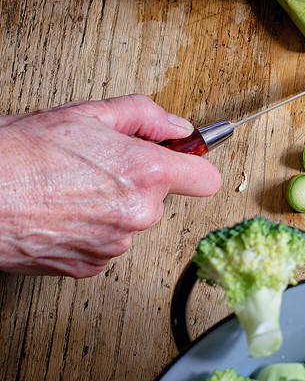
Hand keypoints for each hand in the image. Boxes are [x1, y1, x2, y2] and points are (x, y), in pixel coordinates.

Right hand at [0, 95, 220, 277]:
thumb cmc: (21, 153)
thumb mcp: (88, 113)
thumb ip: (145, 116)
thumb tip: (175, 126)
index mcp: (145, 173)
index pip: (206, 179)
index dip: (195, 164)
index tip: (186, 158)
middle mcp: (136, 214)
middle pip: (162, 198)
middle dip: (140, 180)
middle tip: (102, 162)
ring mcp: (113, 244)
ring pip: (132, 221)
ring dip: (114, 205)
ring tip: (74, 186)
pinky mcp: (89, 267)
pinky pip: (108, 243)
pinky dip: (93, 228)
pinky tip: (66, 211)